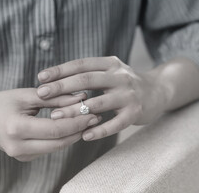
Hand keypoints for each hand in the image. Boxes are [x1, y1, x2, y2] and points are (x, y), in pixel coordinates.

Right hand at [0, 88, 100, 161]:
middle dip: (80, 130)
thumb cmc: (2, 103)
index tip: (92, 113)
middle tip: (96, 117)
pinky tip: (74, 126)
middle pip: (59, 142)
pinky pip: (50, 148)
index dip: (76, 122)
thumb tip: (81, 97)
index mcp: (16, 128)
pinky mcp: (25, 158)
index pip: (55, 129)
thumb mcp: (26, 95)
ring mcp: (21, 156)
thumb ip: (54, 97)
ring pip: (57, 147)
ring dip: (74, 135)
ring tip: (89, 120)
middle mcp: (18, 147)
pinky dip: (63, 138)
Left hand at [36, 56, 168, 141]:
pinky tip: (84, 136)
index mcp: (111, 63)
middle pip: (87, 80)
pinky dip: (99, 130)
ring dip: (75, 110)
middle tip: (41, 93)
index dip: (61, 70)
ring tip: (55, 117)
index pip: (82, 64)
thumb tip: (56, 81)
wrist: (158, 91)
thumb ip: (90, 73)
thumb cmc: (125, 84)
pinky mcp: (136, 112)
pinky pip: (115, 123)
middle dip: (62, 86)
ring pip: (98, 103)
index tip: (41, 77)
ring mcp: (129, 94)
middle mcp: (120, 76)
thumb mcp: (111, 71)